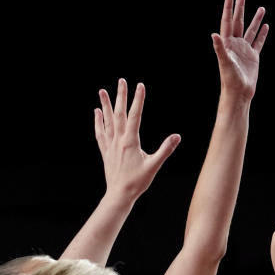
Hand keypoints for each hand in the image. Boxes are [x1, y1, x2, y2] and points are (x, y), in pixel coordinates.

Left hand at [95, 79, 180, 201]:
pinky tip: (97, 112)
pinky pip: (100, 132)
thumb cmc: (137, 182)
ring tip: (102, 91)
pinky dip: (98, 121)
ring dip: (106, 105)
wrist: (119, 195)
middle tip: (122, 80)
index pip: (135, 116)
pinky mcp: (105, 151)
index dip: (138, 100)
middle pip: (119, 113)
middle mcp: (118, 140)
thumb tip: (177, 136)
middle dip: (121, 96)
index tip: (140, 85)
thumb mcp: (154, 166)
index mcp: (130, 142)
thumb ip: (165, 150)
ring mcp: (110, 145)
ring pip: (107, 120)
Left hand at [211, 0, 267, 100]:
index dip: (228, 8)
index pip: (227, 21)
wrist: (239, 92)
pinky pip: (258, 42)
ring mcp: (245, 49)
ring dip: (255, 19)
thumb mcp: (224, 62)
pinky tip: (266, 26)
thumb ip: (219, 48)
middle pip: (238, 21)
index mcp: (227, 43)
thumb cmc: (230, 79)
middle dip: (240, 8)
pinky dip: (262, 34)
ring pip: (251, 30)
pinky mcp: (253, 56)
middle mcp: (236, 44)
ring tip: (261, 8)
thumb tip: (213, 34)